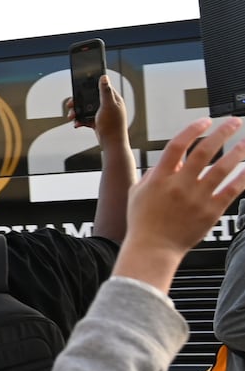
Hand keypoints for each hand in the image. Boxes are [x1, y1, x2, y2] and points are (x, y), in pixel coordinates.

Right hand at [64, 77, 128, 142]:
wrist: (112, 144)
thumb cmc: (113, 126)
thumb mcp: (108, 106)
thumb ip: (105, 91)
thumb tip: (104, 77)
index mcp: (113, 99)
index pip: (100, 88)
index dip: (88, 87)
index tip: (79, 87)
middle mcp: (107, 105)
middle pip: (89, 99)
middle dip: (78, 102)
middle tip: (70, 104)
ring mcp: (102, 114)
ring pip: (86, 109)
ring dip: (77, 112)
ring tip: (72, 117)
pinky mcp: (97, 122)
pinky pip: (85, 118)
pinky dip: (80, 120)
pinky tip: (77, 124)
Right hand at [114, 117, 244, 287]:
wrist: (153, 248)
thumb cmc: (143, 223)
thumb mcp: (137, 193)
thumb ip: (152, 174)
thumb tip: (170, 162)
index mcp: (160, 178)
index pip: (178, 145)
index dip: (193, 130)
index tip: (205, 121)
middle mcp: (180, 185)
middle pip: (205, 151)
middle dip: (222, 133)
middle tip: (233, 122)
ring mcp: (197, 198)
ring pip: (222, 168)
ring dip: (237, 152)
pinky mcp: (210, 211)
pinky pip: (231, 190)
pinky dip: (242, 178)